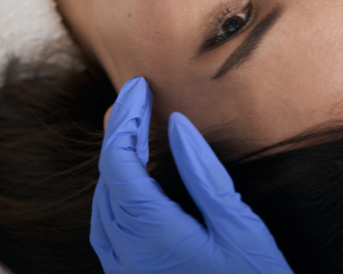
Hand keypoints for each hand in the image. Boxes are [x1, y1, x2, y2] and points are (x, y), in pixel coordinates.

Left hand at [90, 77, 292, 273]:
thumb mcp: (239, 227)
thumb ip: (203, 174)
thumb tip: (176, 124)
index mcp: (150, 233)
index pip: (118, 160)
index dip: (123, 117)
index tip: (138, 86)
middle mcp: (126, 253)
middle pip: (106, 177)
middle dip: (117, 132)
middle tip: (135, 97)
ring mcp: (123, 271)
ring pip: (102, 203)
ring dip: (115, 163)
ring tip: (134, 128)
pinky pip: (108, 229)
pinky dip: (116, 194)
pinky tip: (136, 182)